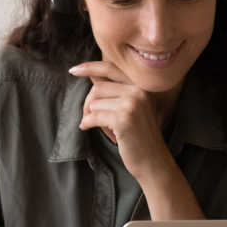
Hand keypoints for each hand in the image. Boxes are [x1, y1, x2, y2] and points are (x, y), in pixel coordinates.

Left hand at [70, 60, 173, 180]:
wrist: (153, 160)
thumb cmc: (139, 134)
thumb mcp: (132, 106)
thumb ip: (114, 89)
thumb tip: (92, 74)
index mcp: (142, 84)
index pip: (111, 68)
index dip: (90, 67)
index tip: (73, 70)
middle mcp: (139, 90)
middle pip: (98, 87)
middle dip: (88, 103)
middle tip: (89, 117)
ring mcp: (132, 104)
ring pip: (95, 103)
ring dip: (91, 116)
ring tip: (101, 127)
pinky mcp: (124, 120)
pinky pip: (94, 117)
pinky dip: (87, 123)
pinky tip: (88, 128)